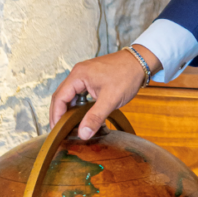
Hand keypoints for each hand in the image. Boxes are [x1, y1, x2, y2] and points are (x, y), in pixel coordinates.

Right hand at [48, 44, 162, 139]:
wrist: (141, 62)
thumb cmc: (127, 75)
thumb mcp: (111, 99)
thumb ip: (95, 117)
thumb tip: (82, 134)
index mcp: (78, 75)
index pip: (59, 97)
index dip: (56, 115)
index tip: (57, 131)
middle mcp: (78, 73)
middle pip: (61, 95)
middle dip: (59, 114)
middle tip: (59, 132)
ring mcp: (85, 75)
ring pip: (70, 95)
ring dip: (68, 110)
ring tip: (68, 127)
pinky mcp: (91, 78)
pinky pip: (78, 93)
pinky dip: (77, 105)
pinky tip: (80, 116)